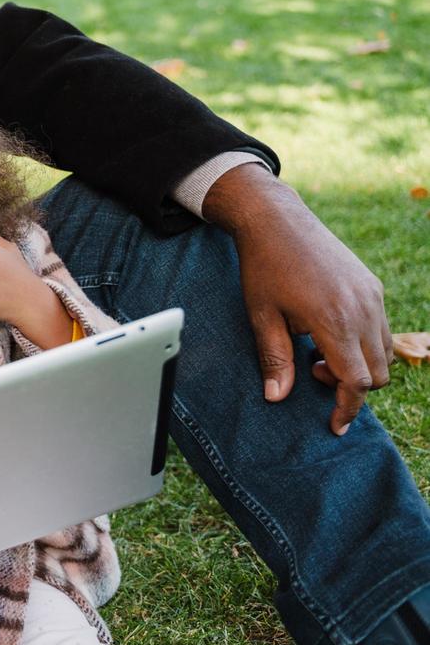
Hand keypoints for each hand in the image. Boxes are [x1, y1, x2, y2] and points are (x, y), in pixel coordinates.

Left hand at [203, 164, 390, 433]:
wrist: (277, 220)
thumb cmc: (263, 267)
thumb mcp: (261, 315)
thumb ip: (274, 359)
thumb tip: (277, 398)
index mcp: (334, 320)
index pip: (355, 381)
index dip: (346, 407)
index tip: (334, 424)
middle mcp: (363, 309)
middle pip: (376, 373)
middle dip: (349, 386)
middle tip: (309, 370)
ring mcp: (372, 296)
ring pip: (383, 353)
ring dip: (357, 365)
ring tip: (314, 350)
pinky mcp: (373, 286)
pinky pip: (381, 330)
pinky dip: (362, 344)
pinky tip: (327, 332)